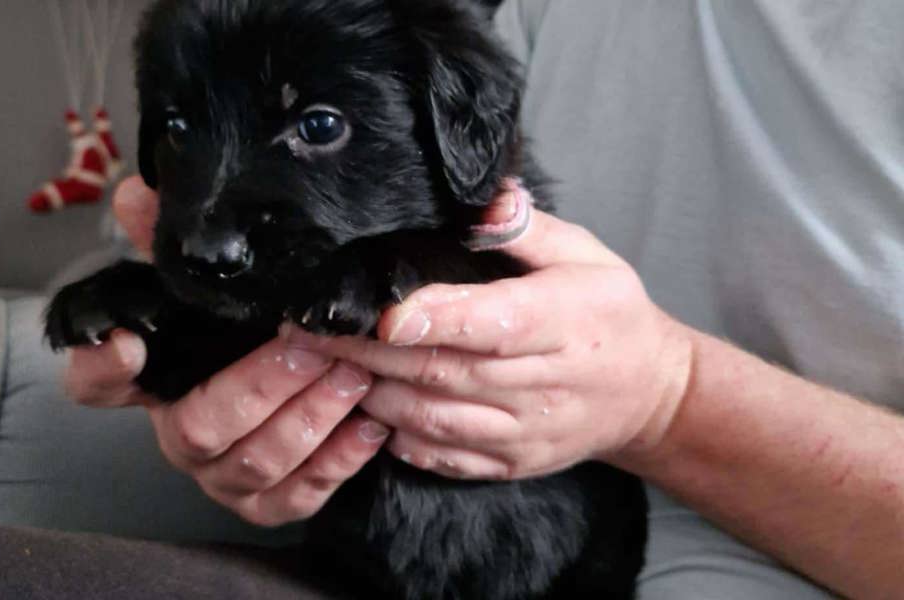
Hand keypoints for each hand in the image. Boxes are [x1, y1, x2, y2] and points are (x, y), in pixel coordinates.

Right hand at [64, 177, 388, 525]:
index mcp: (156, 380)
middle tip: (311, 344)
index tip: (127, 340)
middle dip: (260, 384)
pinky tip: (371, 425)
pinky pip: (298, 496)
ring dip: (309, 416)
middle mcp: (181, 433)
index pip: (96, 382)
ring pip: (254, 463)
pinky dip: (338, 461)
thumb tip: (137, 193)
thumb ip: (178, 242)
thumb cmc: (259, 328)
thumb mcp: (225, 284)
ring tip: (354, 374)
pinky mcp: (270, 504)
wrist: (322, 379)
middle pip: (197, 426)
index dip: (101, 366)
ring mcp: (223, 476)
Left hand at [281, 182, 693, 479]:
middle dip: (371, 353)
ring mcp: (526, 430)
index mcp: (561, 322)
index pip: (491, 322)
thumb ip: (530, 228)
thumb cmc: (609, 314)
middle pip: (444, 370)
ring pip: (435, 419)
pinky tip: (367, 415)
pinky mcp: (513, 462)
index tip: (381, 312)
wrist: (649, 393)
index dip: (434, 318)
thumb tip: (482, 201)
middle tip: (312, 332)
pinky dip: (402, 441)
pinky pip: (447, 459)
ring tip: (324, 368)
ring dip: (375, 395)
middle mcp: (542, 383)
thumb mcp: (588, 254)